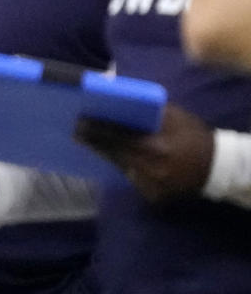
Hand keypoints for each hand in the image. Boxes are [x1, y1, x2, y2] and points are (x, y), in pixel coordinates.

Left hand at [75, 103, 213, 202]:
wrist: (216, 167)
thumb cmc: (192, 136)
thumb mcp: (173, 116)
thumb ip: (146, 110)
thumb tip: (117, 96)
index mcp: (155, 147)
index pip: (117, 137)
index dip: (96, 131)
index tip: (79, 123)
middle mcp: (150, 170)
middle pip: (113, 154)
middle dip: (95, 142)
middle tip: (77, 132)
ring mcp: (150, 186)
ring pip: (120, 167)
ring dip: (108, 154)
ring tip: (91, 142)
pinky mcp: (152, 196)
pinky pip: (131, 178)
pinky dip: (125, 166)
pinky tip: (118, 157)